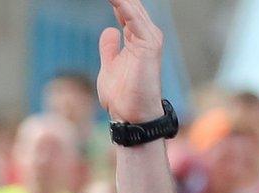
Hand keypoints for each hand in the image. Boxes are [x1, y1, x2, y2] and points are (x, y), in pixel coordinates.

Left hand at [97, 0, 165, 123]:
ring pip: (132, 8)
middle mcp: (145, 34)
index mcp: (136, 38)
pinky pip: (133, 18)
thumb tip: (109, 31)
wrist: (132, 114)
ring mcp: (149, 38)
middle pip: (130, 6)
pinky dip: (123, 6)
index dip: (115, 0)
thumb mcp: (109, 67)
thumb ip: (110, 48)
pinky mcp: (149, 44)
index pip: (125, 11)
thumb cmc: (122, 96)